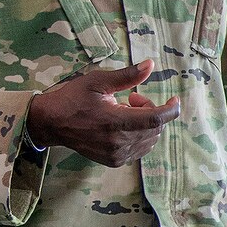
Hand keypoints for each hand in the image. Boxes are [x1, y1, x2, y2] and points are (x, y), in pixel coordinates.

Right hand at [26, 60, 179, 164]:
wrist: (52, 123)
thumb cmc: (73, 98)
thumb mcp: (98, 81)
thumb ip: (127, 76)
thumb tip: (151, 65)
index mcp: (115, 121)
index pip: (156, 118)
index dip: (171, 109)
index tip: (174, 100)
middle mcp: (119, 141)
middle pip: (155, 128)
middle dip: (151, 110)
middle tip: (131, 98)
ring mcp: (117, 154)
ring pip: (150, 139)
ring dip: (145, 124)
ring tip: (123, 111)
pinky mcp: (115, 161)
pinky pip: (140, 149)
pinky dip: (139, 135)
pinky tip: (121, 126)